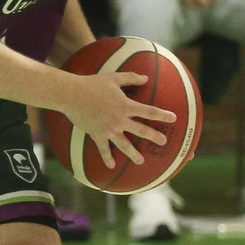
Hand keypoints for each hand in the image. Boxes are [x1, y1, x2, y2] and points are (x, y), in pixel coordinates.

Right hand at [61, 70, 176, 167]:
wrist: (72, 95)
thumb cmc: (92, 84)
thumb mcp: (113, 78)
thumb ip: (131, 78)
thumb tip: (146, 78)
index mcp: (126, 106)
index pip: (149, 112)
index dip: (162, 115)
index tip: (173, 118)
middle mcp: (120, 120)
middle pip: (141, 130)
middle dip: (154, 136)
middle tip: (163, 142)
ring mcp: (108, 129)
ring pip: (124, 145)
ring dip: (133, 154)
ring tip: (141, 161)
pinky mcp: (97, 135)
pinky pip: (103, 149)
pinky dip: (107, 158)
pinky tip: (112, 166)